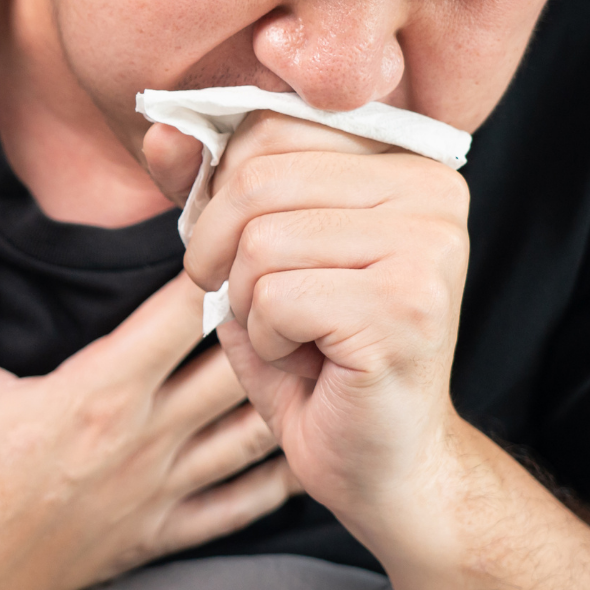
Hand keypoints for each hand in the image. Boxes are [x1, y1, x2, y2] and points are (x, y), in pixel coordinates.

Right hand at [0, 151, 299, 589]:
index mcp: (100, 393)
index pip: (189, 307)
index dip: (218, 256)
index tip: (231, 216)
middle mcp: (145, 442)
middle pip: (240, 362)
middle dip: (267, 310)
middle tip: (290, 267)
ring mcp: (159, 496)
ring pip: (254, 432)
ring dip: (284, 384)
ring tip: (311, 339)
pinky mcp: (157, 539)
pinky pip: (241, 507)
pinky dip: (279, 472)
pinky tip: (303, 439)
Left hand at [165, 112, 470, 531]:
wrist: (382, 463)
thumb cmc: (317, 356)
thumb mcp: (253, 255)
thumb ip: (212, 187)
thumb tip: (157, 132)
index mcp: (405, 158)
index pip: (272, 126)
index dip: (224, 192)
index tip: (244, 252)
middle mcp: (432, 188)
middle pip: (258, 177)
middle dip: (223, 252)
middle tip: (258, 305)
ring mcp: (429, 246)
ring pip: (261, 241)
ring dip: (248, 304)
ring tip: (295, 336)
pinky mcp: (408, 306)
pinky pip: (275, 298)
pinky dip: (267, 341)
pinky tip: (313, 364)